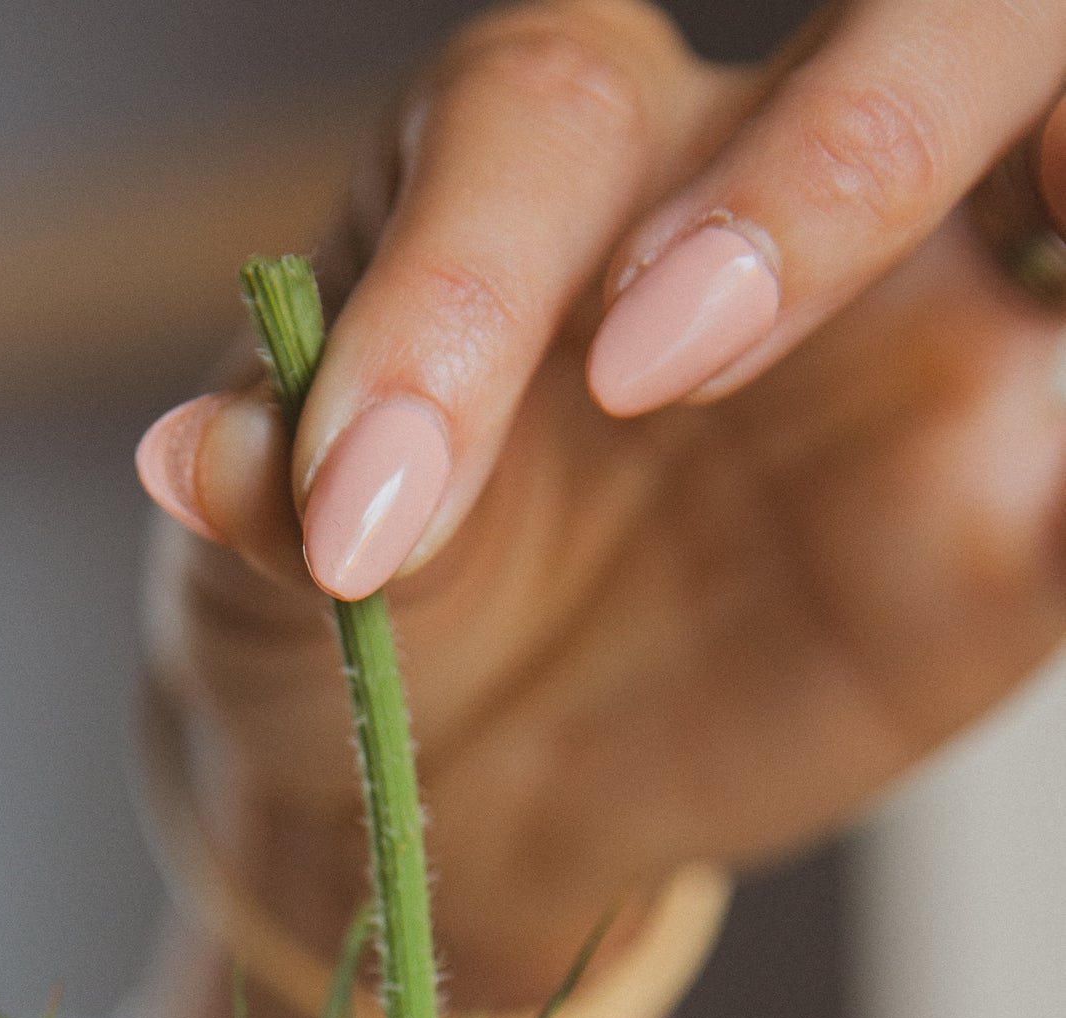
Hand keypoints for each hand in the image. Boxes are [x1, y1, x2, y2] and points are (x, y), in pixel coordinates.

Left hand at [137, 0, 1065, 1008]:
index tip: (361, 522)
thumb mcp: (272, 583)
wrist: (472, 771)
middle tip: (653, 367)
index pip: (539, 132)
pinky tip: (1052, 509)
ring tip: (1015, 318)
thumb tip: (208, 459)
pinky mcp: (1009, 507)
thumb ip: (264, 503)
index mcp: (543, 162)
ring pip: (1056, 153)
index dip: (452, 299)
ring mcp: (918, 336)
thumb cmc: (367, 623)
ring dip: (1048, 184)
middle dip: (816, 166)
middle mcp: (756, 195)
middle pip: (901, 31)